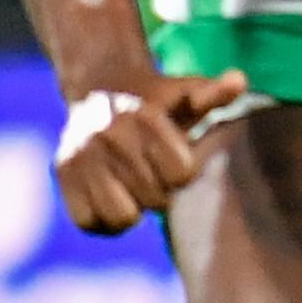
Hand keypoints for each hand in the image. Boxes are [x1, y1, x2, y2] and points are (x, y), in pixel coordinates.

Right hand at [53, 70, 247, 235]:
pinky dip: (103, 220)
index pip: (180, 175)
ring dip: (134, 211)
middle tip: (156, 175)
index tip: (179, 162)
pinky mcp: (62, 173)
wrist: (99, 88)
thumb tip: (238, 80)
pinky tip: (114, 199)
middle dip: (162, 192)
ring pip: (120, 216)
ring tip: (136, 190)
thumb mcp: (187, 91)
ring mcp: (81, 155)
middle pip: (154, 199)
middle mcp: (108, 135)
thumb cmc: (157, 99)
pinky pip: (88, 222)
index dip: (184, 173)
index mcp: (143, 116)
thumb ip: (213, 94)